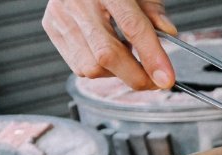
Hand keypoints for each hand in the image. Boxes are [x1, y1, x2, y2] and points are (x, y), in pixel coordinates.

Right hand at [43, 0, 176, 89]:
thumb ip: (153, 11)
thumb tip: (168, 35)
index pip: (131, 26)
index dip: (151, 56)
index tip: (166, 78)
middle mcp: (78, 0)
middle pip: (107, 54)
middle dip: (136, 76)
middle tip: (154, 80)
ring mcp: (61, 15)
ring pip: (92, 67)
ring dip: (116, 72)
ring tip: (127, 57)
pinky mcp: (52, 28)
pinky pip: (78, 66)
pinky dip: (100, 69)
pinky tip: (108, 53)